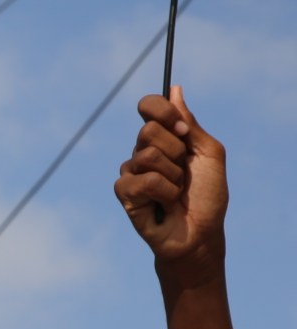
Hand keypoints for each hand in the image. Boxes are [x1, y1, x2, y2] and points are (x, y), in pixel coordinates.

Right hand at [116, 89, 227, 288]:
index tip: (181, 129)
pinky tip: (164, 205)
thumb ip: (190, 124)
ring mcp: (132, 173)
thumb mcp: (208, 153)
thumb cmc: (207, 197)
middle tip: (183, 170)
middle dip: (174, 150)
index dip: (161, 111)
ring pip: (146, 155)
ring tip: (175, 192)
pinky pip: (142, 180)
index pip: (149, 107)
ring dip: (172, 175)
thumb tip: (175, 90)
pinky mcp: (124, 194)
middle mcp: (143, 152)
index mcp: (164, 138)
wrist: (200, 234)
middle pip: (148, 130)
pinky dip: (162, 192)